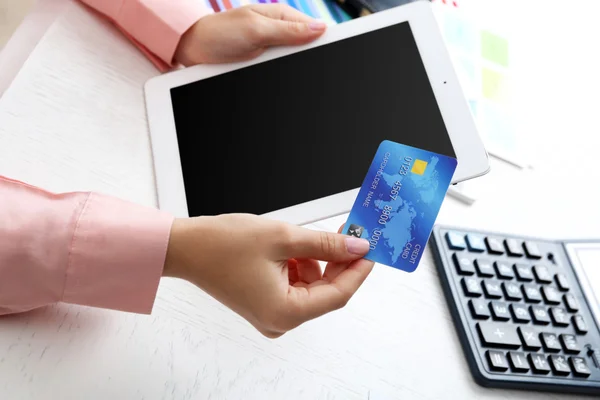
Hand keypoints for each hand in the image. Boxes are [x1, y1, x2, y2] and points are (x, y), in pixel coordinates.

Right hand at [163, 214, 373, 337]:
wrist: (186, 247)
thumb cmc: (222, 245)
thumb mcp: (283, 238)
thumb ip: (325, 245)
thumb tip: (356, 247)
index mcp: (284, 313)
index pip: (338, 294)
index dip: (358, 270)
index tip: (371, 249)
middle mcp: (279, 321)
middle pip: (325, 291)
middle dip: (338, 261)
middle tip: (349, 235)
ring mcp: (272, 314)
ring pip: (312, 285)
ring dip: (316, 260)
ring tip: (308, 235)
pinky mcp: (266, 303)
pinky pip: (296, 284)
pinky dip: (301, 264)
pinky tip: (292, 246)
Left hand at [175, 4, 326, 65]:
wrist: (193, 49)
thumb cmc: (220, 33)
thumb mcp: (256, 30)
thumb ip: (287, 30)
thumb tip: (319, 28)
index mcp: (281, 17)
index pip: (314, 27)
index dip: (326, 39)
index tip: (335, 52)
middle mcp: (279, 31)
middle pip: (306, 48)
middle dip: (308, 58)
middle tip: (293, 64)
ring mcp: (271, 48)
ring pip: (293, 61)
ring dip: (291, 67)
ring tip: (276, 69)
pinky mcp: (262, 62)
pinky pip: (278, 69)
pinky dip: (278, 72)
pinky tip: (273, 73)